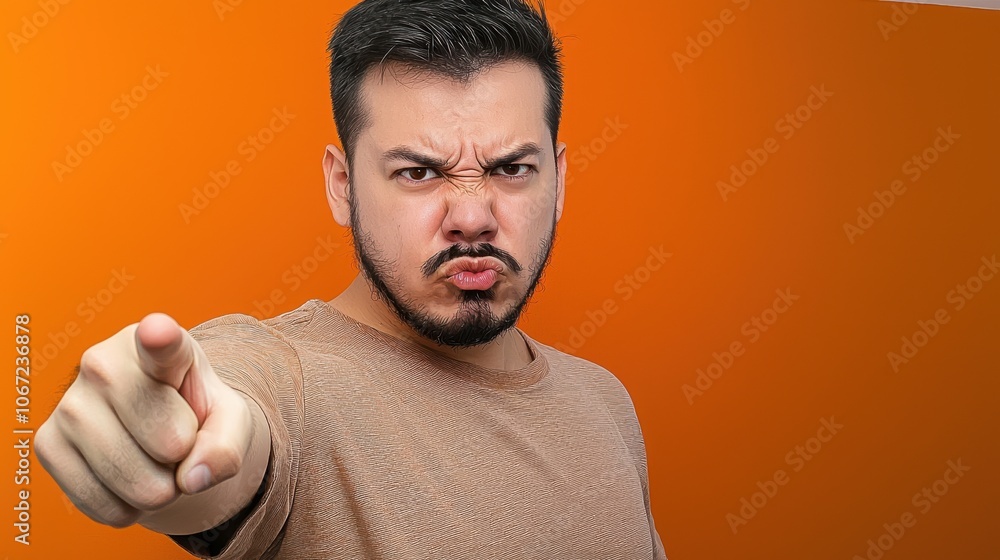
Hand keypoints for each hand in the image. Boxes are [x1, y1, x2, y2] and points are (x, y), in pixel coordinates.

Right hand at [37, 313, 256, 527]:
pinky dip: (126, 508)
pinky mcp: (46, 444)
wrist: (155, 434)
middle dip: (184, 459)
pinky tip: (126, 478)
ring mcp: (68, 403)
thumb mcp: (229, 421)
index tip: (159, 332)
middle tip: (177, 441)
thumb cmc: (195, 414)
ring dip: (158, 490)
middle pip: (165, 442)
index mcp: (158, 345)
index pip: (160, 344)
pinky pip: (100, 503)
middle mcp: (102, 362)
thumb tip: (192, 478)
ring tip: (154, 459)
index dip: (160, 340)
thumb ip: (227, 445)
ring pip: (131, 479)